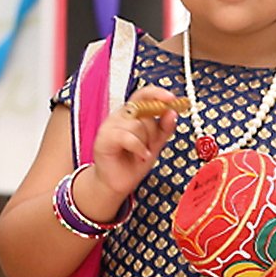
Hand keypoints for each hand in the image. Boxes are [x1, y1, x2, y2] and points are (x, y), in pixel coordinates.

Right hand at [89, 85, 179, 199]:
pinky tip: (141, 157)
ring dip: (145, 143)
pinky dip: (138, 148)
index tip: (172, 99)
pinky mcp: (103, 138)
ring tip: (142, 154)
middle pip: (144, 111)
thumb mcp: (156, 143)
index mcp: (133, 113)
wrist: (118, 182)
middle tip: (151, 146)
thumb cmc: (135, 160)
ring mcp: (109, 126)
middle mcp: (120, 116)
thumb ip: (165, 127)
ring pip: (137, 125)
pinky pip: (127, 137)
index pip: (144, 94)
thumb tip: (173, 112)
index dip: (157, 94)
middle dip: (154, 132)